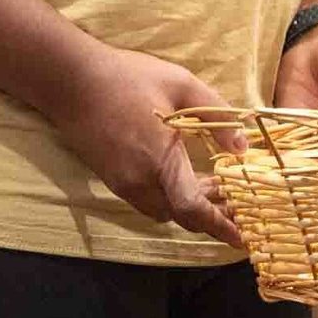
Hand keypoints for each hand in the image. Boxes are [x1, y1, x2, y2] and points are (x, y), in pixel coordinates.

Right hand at [46, 42, 245, 247]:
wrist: (73, 80)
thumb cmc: (130, 78)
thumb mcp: (182, 85)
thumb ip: (217, 116)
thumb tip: (243, 147)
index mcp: (160, 160)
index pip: (192, 208)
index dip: (219, 225)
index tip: (240, 239)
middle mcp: (139, 181)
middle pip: (181, 215)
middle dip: (210, 213)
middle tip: (236, 200)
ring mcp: (122, 183)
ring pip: (163, 210)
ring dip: (189, 204)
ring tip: (213, 183)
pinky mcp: (112, 179)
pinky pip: (147, 199)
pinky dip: (169, 196)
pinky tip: (181, 174)